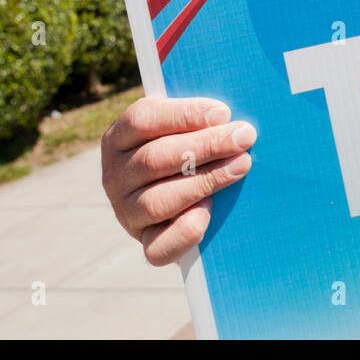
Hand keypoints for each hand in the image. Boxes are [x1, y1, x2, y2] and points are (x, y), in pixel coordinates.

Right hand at [101, 96, 256, 265]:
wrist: (185, 199)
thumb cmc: (188, 151)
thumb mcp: (183, 129)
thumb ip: (198, 121)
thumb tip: (228, 117)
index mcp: (119, 138)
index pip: (142, 119)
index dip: (183, 115)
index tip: (223, 113)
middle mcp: (115, 176)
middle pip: (154, 158)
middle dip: (205, 145)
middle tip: (243, 137)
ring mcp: (126, 212)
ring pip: (157, 200)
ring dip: (205, 181)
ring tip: (242, 165)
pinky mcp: (145, 242)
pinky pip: (159, 247)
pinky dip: (186, 229)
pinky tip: (210, 210)